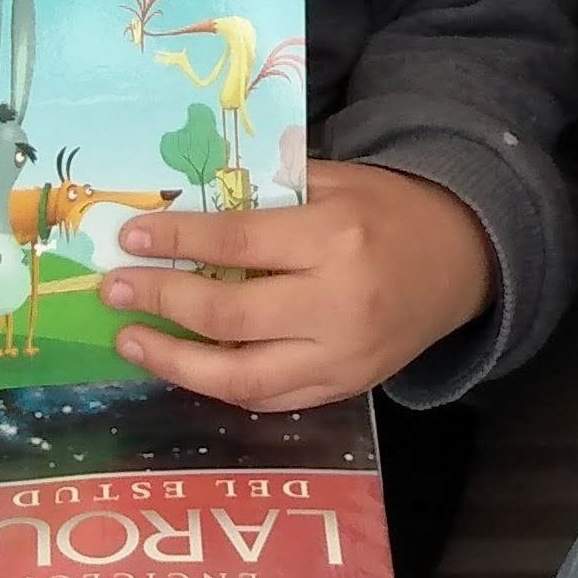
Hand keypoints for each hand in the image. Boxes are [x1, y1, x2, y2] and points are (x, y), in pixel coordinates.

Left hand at [106, 159, 493, 409]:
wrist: (463, 260)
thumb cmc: (391, 208)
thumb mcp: (338, 179)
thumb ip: (270, 193)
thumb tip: (186, 204)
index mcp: (334, 236)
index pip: (237, 244)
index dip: (176, 242)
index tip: (129, 238)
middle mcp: (336, 303)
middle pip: (228, 315)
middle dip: (160, 301)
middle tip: (114, 290)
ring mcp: (340, 356)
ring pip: (240, 376)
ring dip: (174, 361)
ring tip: (130, 342)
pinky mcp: (343, 388)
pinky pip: (267, 398)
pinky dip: (220, 385)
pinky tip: (186, 365)